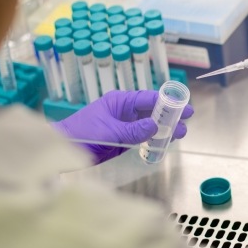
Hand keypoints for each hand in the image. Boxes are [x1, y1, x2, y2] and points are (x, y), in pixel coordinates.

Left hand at [53, 90, 193, 163]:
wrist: (61, 149)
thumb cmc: (81, 134)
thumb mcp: (110, 132)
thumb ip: (133, 130)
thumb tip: (155, 126)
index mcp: (120, 102)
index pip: (148, 99)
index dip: (167, 102)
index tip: (183, 106)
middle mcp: (123, 112)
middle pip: (151, 111)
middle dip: (169, 116)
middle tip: (186, 121)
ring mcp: (123, 125)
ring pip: (148, 125)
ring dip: (163, 129)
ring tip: (179, 134)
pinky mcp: (121, 140)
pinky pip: (141, 137)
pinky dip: (152, 139)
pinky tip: (163, 142)